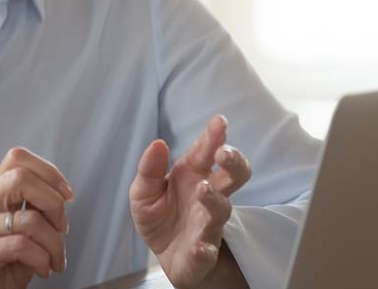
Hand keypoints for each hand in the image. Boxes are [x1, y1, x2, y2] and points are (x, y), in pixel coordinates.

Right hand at [0, 147, 73, 288]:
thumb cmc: (0, 264)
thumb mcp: (20, 231)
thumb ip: (35, 209)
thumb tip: (61, 197)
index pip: (17, 158)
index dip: (48, 171)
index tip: (66, 195)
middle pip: (20, 177)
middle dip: (53, 202)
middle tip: (60, 227)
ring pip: (29, 219)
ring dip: (54, 244)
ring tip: (54, 259)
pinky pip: (22, 246)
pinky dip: (42, 259)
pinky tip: (43, 269)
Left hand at [130, 116, 251, 288]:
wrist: (166, 256)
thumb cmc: (160, 215)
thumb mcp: (143, 191)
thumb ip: (149, 169)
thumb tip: (158, 143)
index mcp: (193, 175)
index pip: (207, 151)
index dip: (214, 136)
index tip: (220, 121)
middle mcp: (207, 196)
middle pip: (233, 175)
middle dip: (233, 162)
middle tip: (223, 153)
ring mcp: (208, 224)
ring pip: (221, 209)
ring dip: (214, 199)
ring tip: (203, 189)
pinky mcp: (202, 253)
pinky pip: (207, 252)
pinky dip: (204, 249)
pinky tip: (200, 247)